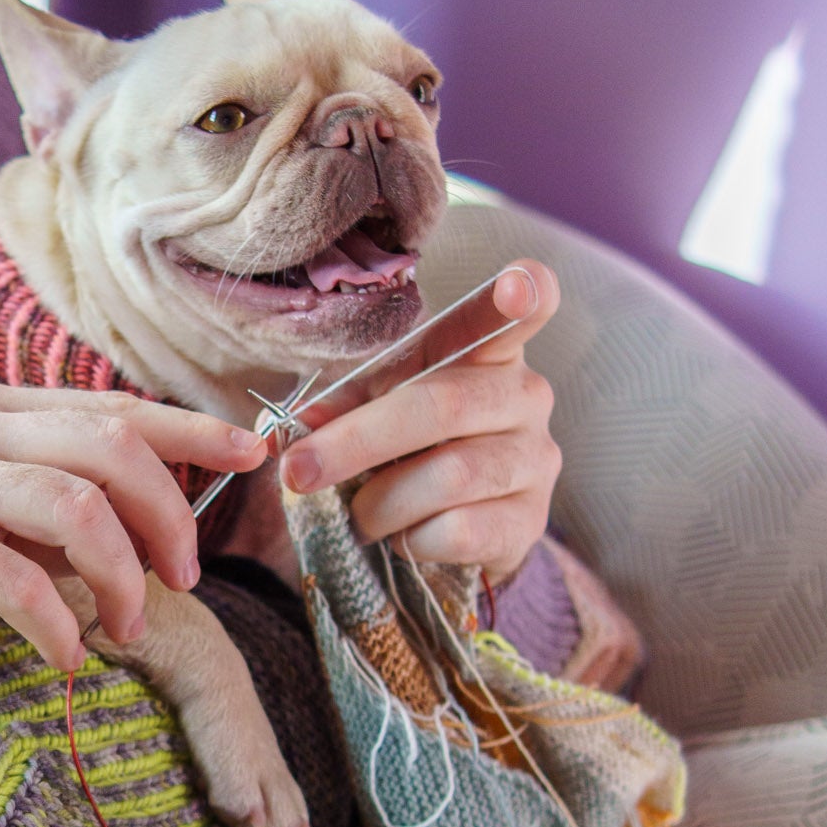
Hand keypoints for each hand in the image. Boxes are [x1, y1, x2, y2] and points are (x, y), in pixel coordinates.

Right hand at [0, 383, 265, 678]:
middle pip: (111, 450)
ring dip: (120, 577)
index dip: (193, 429)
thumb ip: (55, 503)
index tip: (256, 453)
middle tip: (181, 582)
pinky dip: (55, 624)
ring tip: (123, 630)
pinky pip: (13, 578)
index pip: (115, 407)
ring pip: (74, 508)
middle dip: (168, 520)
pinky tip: (66, 660)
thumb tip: (157, 523)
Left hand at [279, 261, 561, 582]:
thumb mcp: (372, 412)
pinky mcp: (530, 522)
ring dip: (380, 504)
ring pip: (448, 477)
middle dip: (355, 443)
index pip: (517, 310)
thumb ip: (338, 409)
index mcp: (487, 351)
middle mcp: (525, 397)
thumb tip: (291, 430)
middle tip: (298, 473)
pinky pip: (459, 530)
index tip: (516, 286)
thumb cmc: (407, 449)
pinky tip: (406, 536)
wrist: (450, 529)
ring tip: (363, 514)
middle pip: (441, 405)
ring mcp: (535, 460)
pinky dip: (411, 540)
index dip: (524, 293)